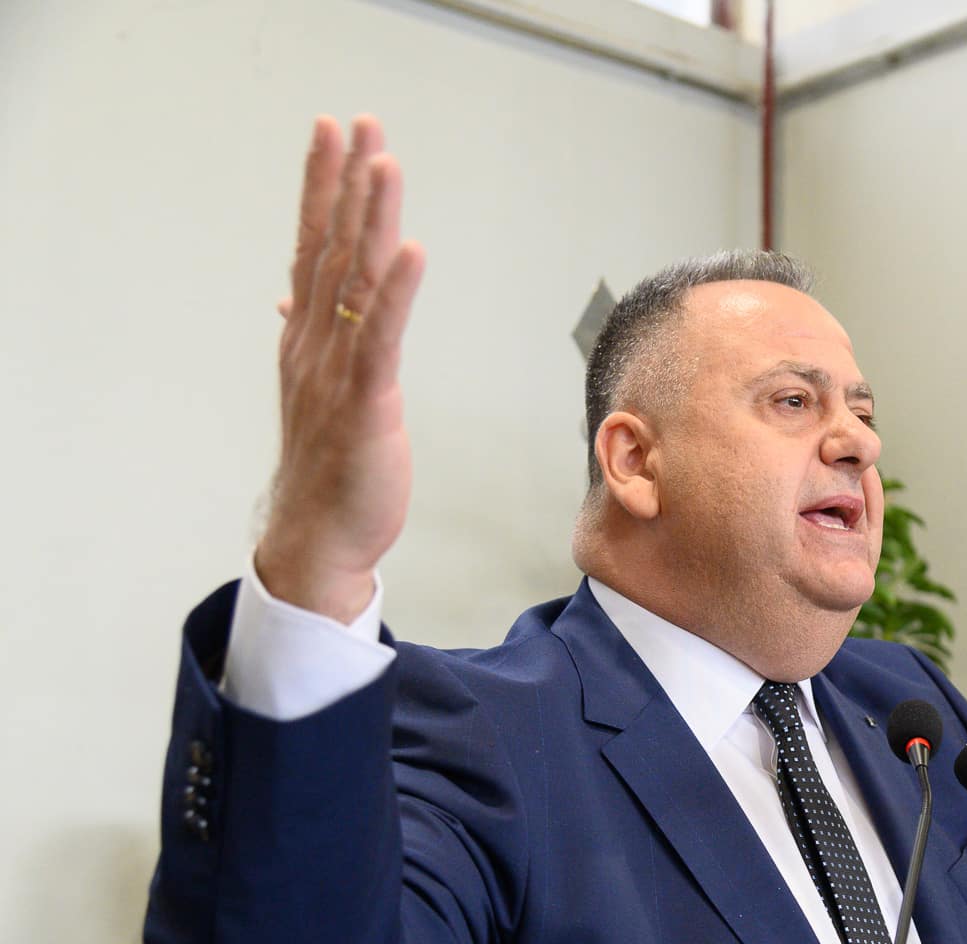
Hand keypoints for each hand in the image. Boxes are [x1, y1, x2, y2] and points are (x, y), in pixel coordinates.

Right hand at [257, 115, 425, 621]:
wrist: (318, 536)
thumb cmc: (327, 465)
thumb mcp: (319, 392)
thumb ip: (314, 339)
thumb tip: (294, 299)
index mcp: (308, 339)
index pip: (314, 248)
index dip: (323, 188)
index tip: (332, 133)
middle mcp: (315, 345)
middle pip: (331, 249)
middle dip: (345, 183)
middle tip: (356, 123)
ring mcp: (336, 372)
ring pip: (354, 282)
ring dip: (370, 220)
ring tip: (384, 163)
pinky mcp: (365, 404)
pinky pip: (380, 338)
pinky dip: (397, 293)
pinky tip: (410, 251)